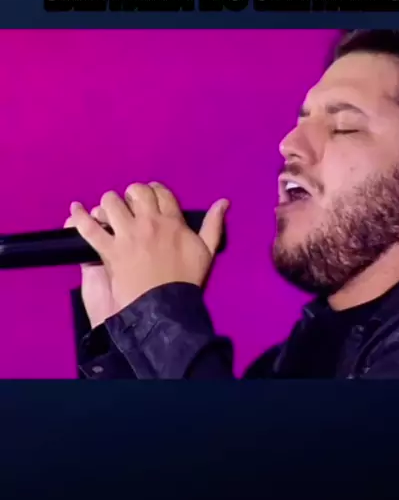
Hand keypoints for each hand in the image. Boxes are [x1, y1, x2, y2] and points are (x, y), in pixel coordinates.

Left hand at [67, 182, 228, 313]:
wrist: (165, 308)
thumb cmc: (186, 282)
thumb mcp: (206, 252)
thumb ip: (214, 225)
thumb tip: (224, 201)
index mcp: (172, 221)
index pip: (160, 192)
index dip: (152, 190)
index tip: (148, 196)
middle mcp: (148, 222)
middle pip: (135, 192)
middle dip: (130, 195)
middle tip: (128, 206)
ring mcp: (127, 235)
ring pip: (111, 203)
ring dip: (107, 205)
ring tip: (106, 213)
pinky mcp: (109, 251)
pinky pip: (89, 228)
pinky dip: (78, 218)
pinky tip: (74, 210)